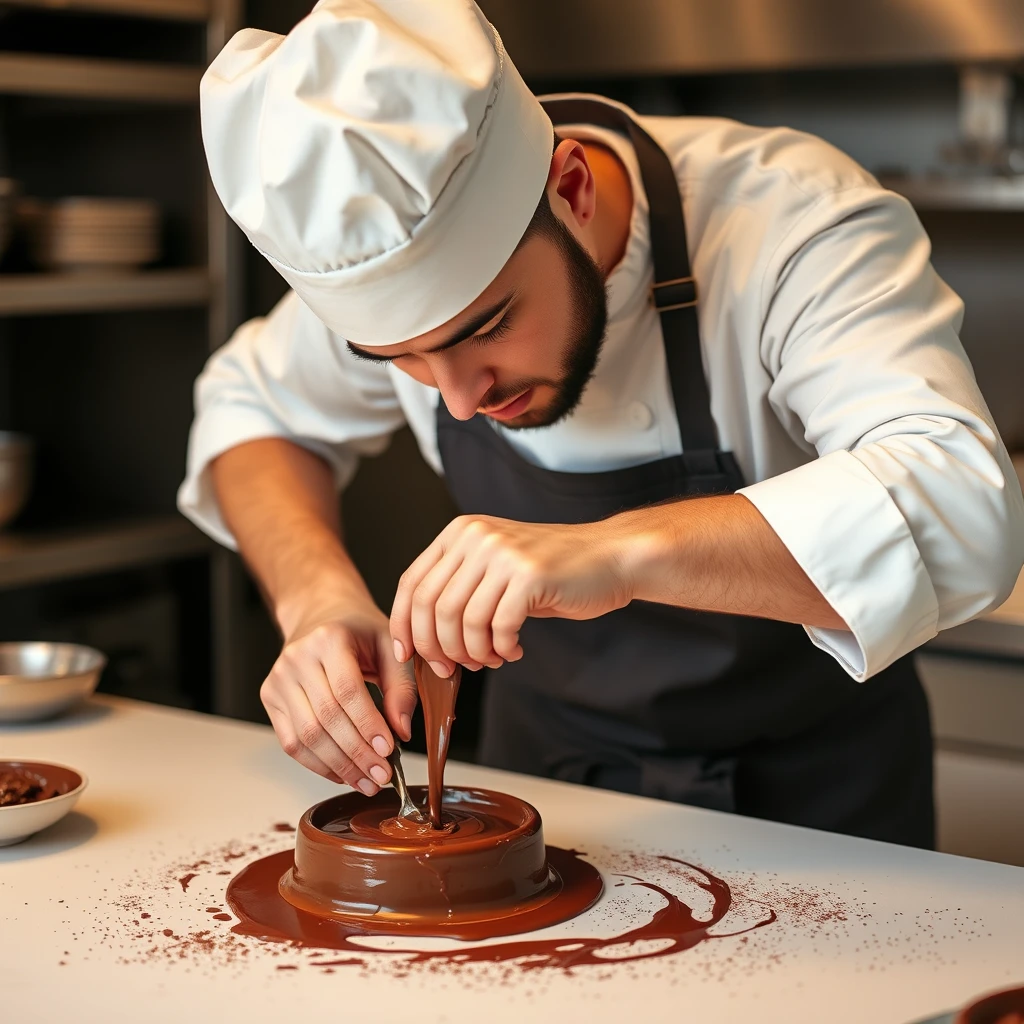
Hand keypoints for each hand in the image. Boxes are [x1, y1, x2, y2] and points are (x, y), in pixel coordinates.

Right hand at [261, 594, 416, 794]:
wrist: (321, 615)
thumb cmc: (360, 633)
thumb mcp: (391, 647)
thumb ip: (402, 688)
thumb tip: (401, 732)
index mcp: (329, 639)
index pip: (347, 691)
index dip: (368, 724)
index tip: (389, 750)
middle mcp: (297, 657)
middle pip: (326, 718)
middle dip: (357, 753)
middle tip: (382, 776)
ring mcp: (278, 678)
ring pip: (306, 736)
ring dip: (339, 766)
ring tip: (367, 782)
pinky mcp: (269, 697)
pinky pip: (291, 742)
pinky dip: (318, 764)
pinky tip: (344, 773)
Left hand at [389, 515, 634, 676]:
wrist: (610, 557)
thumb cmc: (552, 570)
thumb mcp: (495, 565)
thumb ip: (458, 587)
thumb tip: (419, 637)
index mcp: (460, 532)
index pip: (411, 583)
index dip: (404, 625)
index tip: (408, 655)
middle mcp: (477, 536)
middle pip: (431, 607)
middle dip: (437, 648)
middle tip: (453, 668)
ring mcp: (503, 553)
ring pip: (462, 621)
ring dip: (473, 653)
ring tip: (490, 659)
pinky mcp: (529, 575)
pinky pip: (497, 628)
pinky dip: (501, 649)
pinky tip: (514, 650)